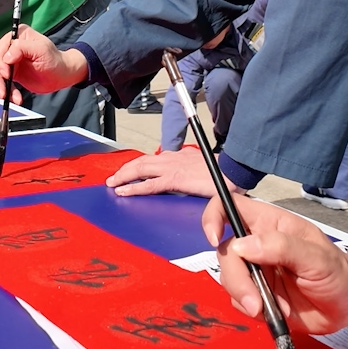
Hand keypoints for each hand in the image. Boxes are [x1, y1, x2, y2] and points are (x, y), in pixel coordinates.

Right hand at [0, 25, 87, 102]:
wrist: (60, 76)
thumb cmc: (54, 60)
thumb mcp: (41, 50)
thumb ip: (22, 48)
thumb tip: (6, 57)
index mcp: (18, 35)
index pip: (2, 47)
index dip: (1, 61)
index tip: (6, 74)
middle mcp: (11, 45)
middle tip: (3, 89)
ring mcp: (10, 59)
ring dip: (0, 85)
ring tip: (7, 96)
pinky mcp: (10, 72)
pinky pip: (2, 81)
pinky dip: (7, 91)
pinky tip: (15, 98)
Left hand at [107, 147, 240, 198]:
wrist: (234, 171)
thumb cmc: (224, 172)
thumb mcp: (204, 171)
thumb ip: (192, 175)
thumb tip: (190, 181)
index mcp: (180, 157)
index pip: (154, 159)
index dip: (139, 165)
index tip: (130, 170)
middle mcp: (173, 159)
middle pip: (142, 162)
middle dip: (125, 170)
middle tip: (113, 178)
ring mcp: (172, 168)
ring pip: (140, 170)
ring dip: (124, 176)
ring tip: (112, 183)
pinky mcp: (175, 179)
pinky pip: (149, 184)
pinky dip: (134, 188)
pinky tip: (123, 191)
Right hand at [202, 196, 347, 334]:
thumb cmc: (340, 272)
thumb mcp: (317, 258)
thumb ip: (282, 247)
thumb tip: (242, 246)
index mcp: (270, 224)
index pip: (230, 206)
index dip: (214, 216)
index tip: (215, 238)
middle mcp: (257, 245)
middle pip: (225, 252)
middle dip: (236, 279)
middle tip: (256, 303)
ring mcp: (256, 271)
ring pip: (228, 279)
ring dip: (245, 297)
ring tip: (275, 309)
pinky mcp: (257, 296)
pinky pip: (238, 301)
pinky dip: (253, 310)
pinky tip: (277, 312)